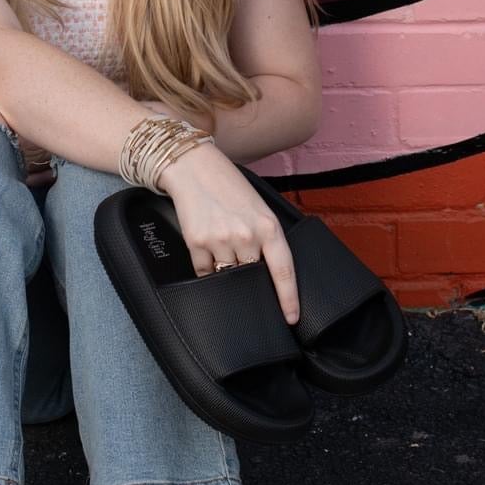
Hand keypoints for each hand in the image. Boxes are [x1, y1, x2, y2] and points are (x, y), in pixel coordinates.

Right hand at [157, 138, 299, 326]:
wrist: (194, 167)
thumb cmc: (229, 186)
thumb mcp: (259, 208)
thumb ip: (266, 237)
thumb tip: (265, 270)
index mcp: (268, 226)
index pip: (284, 271)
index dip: (289, 298)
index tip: (291, 317)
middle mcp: (246, 235)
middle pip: (251, 275)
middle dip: (248, 274)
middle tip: (241, 261)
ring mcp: (220, 239)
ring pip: (227, 275)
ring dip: (225, 269)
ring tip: (221, 243)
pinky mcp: (196, 242)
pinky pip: (204, 271)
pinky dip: (207, 267)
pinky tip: (207, 246)